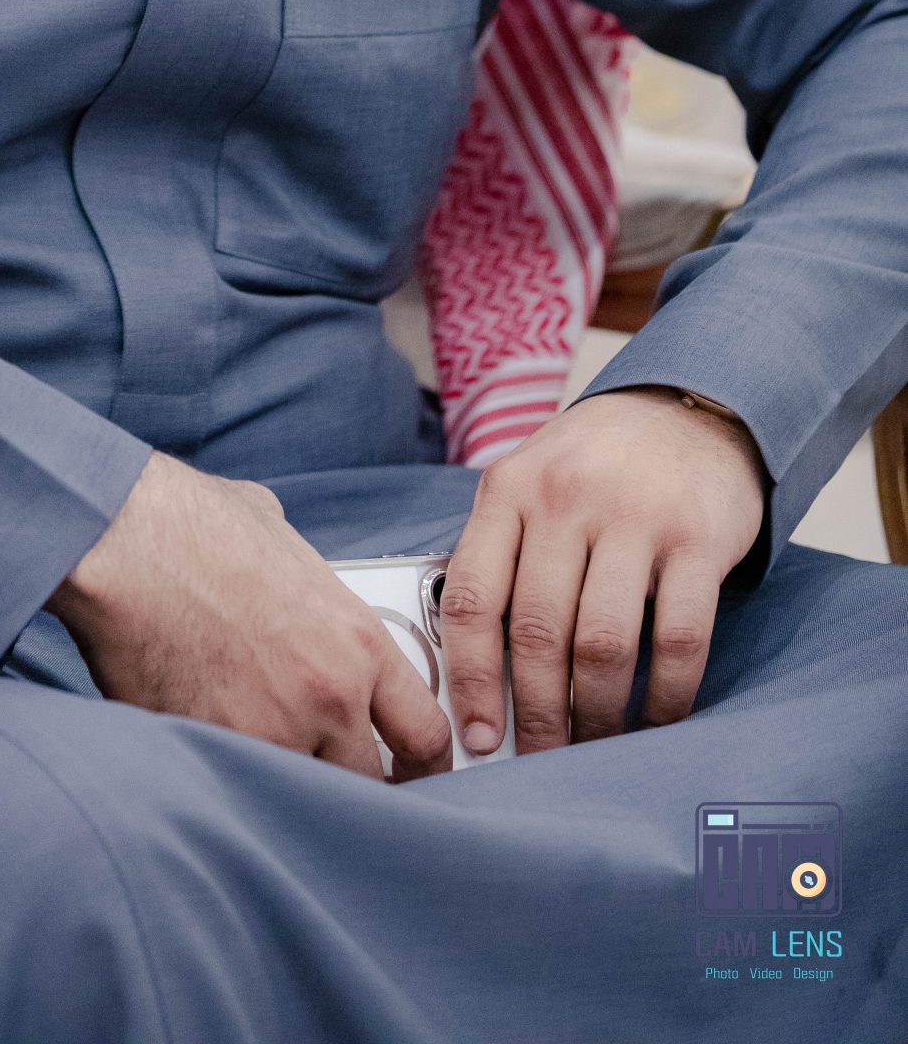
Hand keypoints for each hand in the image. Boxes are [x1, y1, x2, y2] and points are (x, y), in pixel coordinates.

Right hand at [48, 450, 452, 779]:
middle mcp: (327, 698)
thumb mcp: (281, 538)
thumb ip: (309, 580)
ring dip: (284, 788)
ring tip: (261, 773)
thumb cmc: (192, 524)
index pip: (424, 736)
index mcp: (356, 643)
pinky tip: (208, 764)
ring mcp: (269, 734)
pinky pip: (236, 789)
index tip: (409, 776)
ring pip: (300, 797)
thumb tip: (296, 579)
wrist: (126, 540)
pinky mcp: (211, 753)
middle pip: (370, 788)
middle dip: (351, 788)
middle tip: (329, 781)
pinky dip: (226, 783)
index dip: (422, 767)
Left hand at [440, 386, 766, 757]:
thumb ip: (502, 553)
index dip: (470, 679)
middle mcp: (565, 498)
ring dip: (596, 715)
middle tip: (540, 760)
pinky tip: (656, 720)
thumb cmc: (594, 463)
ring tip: (593, 749)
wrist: (687, 408)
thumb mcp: (530, 482)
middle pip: (538, 633)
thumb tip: (472, 669)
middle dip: (536, 714)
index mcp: (510, 489)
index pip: (473, 597)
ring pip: (603, 645)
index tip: (477, 735)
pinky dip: (665, 697)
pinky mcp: (698, 538)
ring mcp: (634, 516)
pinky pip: (679, 639)